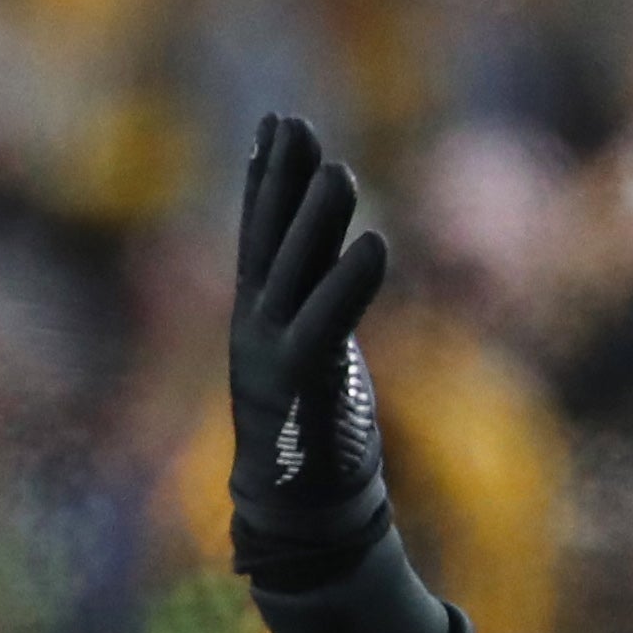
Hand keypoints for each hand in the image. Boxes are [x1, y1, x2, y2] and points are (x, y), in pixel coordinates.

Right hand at [229, 114, 393, 588]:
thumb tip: (331, 266)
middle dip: (283, 180)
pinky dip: (349, 282)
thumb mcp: (311, 359)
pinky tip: (375, 242)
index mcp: (259, 317)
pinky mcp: (302, 383)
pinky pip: (328, 322)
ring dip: (315, 219)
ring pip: (295, 272)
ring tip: (339, 167)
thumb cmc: (315, 435)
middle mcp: (257, 326)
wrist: (299, 511)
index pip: (259, 234)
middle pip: (270, 239)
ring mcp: (273, 352)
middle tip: (295, 122)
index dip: (267, 178)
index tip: (276, 125)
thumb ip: (317, 310)